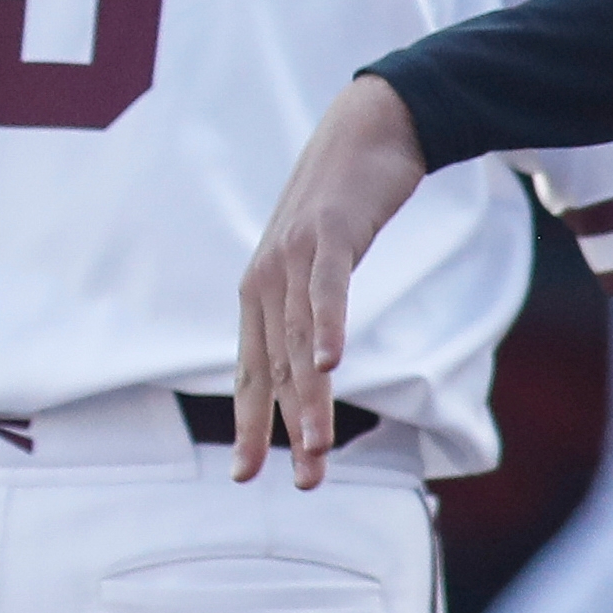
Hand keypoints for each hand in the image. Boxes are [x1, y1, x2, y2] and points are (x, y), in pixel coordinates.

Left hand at [236, 73, 424, 489]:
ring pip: (299, 341)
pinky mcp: (328, 234)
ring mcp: (293, 255)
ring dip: (311, 398)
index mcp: (261, 292)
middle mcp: (266, 279)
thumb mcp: (318, 261)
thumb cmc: (345, 202)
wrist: (368, 130)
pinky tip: (330, 363)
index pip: (253, 372)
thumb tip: (311, 362)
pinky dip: (327, 327)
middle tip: (306, 482)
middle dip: (288, 430)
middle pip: (278, 368)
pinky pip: (326, 289)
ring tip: (318, 449)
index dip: (249, 424)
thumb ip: (308, 308)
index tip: (244, 476)